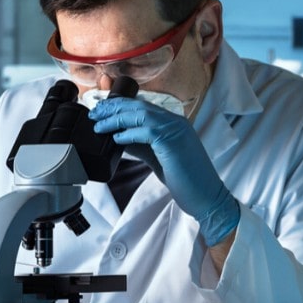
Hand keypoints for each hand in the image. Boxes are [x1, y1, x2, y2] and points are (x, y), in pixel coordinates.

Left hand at [89, 97, 238, 245]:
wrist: (207, 196)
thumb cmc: (186, 180)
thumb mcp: (158, 158)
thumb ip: (142, 146)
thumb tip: (119, 138)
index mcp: (174, 123)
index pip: (143, 107)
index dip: (120, 107)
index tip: (102, 111)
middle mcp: (176, 122)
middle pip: (139, 106)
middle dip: (114, 108)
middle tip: (94, 113)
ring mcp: (176, 130)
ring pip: (141, 115)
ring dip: (116, 119)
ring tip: (99, 125)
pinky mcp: (174, 142)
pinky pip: (147, 131)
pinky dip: (129, 133)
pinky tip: (116, 138)